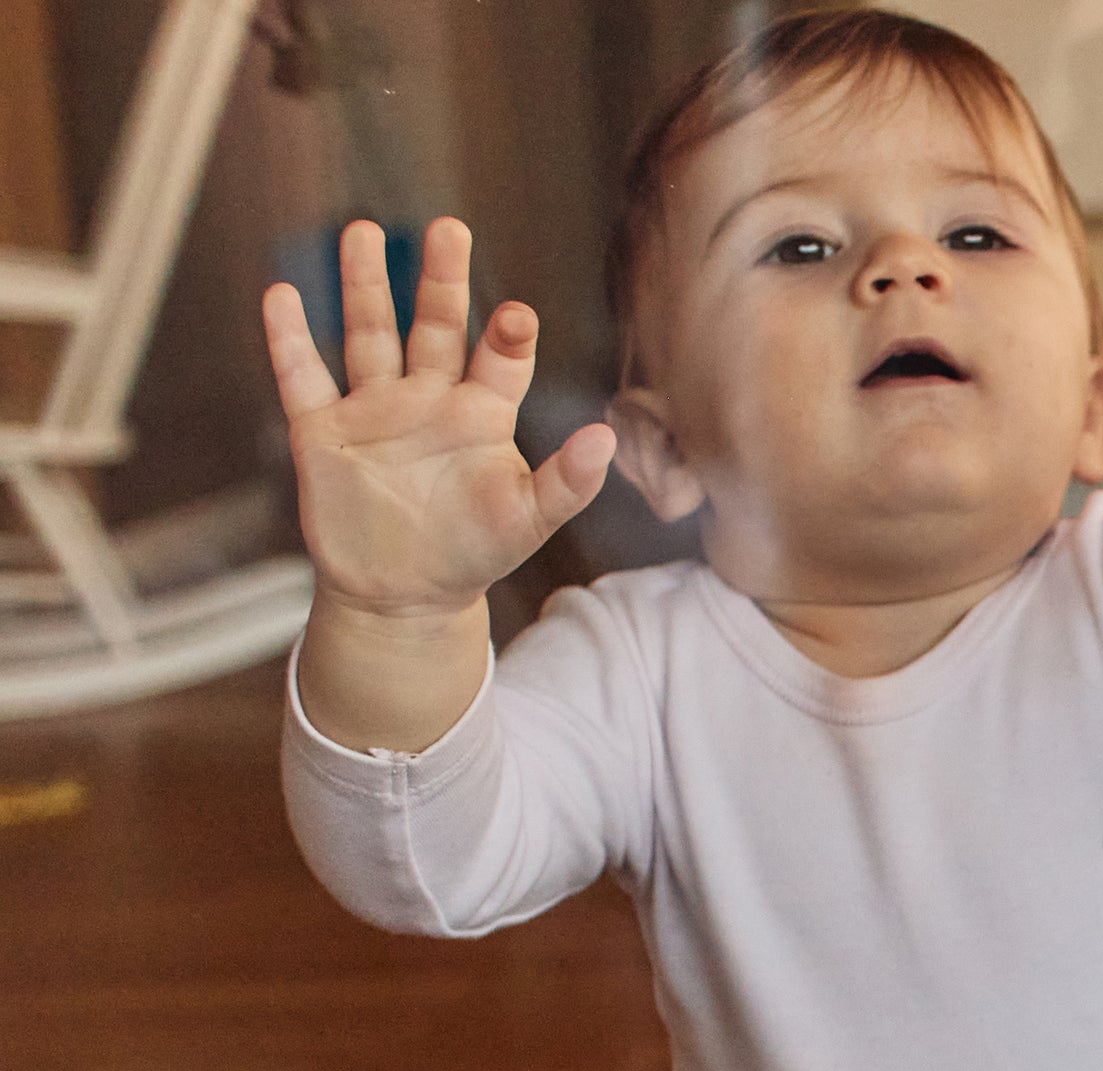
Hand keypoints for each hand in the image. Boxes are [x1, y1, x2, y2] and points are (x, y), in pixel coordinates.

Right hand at [264, 218, 614, 622]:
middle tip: (448, 228)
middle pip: (433, 326)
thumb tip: (606, 438)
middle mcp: (428, 399)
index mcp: (482, 414)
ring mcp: (374, 410)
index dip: (507, 337)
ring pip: (368, 334)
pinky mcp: (323, 431)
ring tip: (363, 231)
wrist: (403, 596)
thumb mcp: (529, 520)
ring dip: (364, 286)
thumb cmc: (474, 552)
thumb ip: (569, 481)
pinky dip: (289, 339)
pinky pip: (303, 376)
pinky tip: (283, 294)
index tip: (515, 317)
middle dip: (440, 281)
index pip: (499, 360)